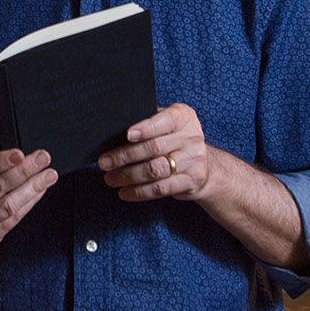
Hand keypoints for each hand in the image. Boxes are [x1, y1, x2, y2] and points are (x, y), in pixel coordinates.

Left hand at [100, 103, 225, 202]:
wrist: (205, 165)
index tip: (127, 135)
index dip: (146, 128)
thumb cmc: (174, 140)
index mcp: (184, 117)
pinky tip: (125, 192)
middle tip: (104, 163)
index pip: (165, 120)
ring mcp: (194, 160)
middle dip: (125, 156)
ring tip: (110, 179)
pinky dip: (140, 192)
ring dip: (128, 176)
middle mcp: (192, 137)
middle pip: (154, 147)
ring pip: (155, 170)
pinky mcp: (192, 181)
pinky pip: (162, 188)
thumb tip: (113, 131)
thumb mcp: (167, 125)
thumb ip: (148, 123)